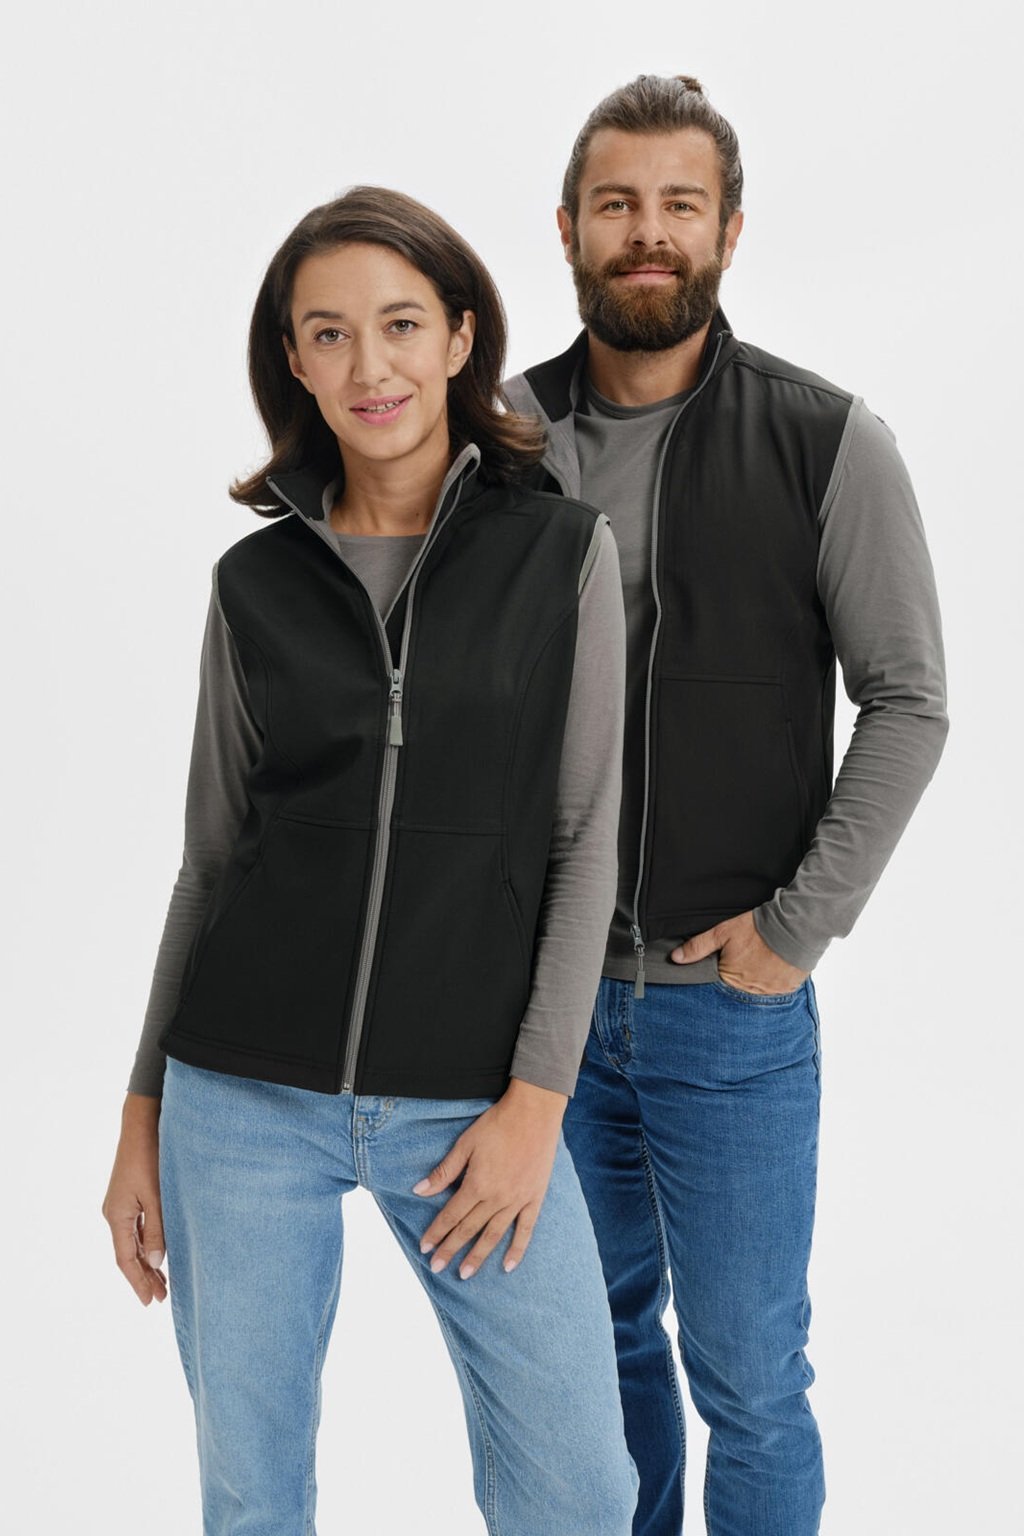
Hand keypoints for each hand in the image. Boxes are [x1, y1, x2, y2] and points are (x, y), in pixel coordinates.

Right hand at [101, 1093, 167, 1305]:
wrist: (142, 1124)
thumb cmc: (150, 1158)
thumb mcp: (156, 1196)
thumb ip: (157, 1230)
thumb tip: (154, 1262)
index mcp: (116, 1216)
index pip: (125, 1259)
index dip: (138, 1281)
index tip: (150, 1301)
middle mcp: (115, 1213)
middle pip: (127, 1253)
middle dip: (144, 1276)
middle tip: (161, 1298)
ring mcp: (121, 1204)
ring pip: (132, 1242)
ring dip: (147, 1261)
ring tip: (163, 1281)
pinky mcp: (130, 1195)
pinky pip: (136, 1228)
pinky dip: (147, 1243)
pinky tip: (158, 1251)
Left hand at [413, 1077, 566, 1278]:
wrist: (534, 1112)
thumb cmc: (497, 1124)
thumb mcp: (466, 1144)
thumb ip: (444, 1171)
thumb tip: (419, 1190)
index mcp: (477, 1184)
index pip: (451, 1215)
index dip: (436, 1232)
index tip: (424, 1247)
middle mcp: (497, 1197)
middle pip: (469, 1229)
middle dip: (451, 1249)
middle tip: (437, 1267)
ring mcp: (518, 1200)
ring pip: (494, 1234)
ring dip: (478, 1256)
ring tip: (465, 1274)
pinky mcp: (535, 1198)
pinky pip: (526, 1229)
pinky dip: (517, 1249)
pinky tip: (508, 1266)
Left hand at [670, 910, 807, 994]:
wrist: (794, 926)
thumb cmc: (757, 929)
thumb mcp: (722, 932)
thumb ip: (698, 946)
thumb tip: (675, 958)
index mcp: (731, 979)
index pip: (719, 982)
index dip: (722, 969)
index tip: (730, 959)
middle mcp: (749, 991)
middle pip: (738, 987)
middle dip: (740, 973)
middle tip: (749, 956)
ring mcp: (770, 992)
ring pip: (757, 989)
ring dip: (757, 977)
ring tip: (762, 958)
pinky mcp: (787, 989)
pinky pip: (776, 989)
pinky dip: (774, 979)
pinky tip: (774, 964)